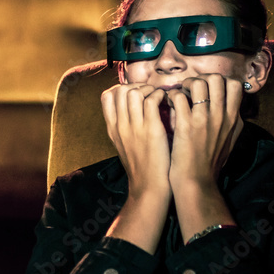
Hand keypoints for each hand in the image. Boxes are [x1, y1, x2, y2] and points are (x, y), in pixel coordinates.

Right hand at [101, 83, 172, 204]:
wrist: (148, 188)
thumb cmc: (141, 167)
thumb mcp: (124, 145)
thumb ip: (124, 127)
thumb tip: (131, 110)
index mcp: (112, 128)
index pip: (107, 96)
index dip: (122, 88)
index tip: (136, 93)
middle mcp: (120, 125)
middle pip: (120, 90)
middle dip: (137, 85)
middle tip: (150, 93)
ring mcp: (134, 127)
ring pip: (134, 92)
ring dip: (149, 89)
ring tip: (159, 97)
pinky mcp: (151, 130)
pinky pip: (152, 101)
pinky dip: (160, 95)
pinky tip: (167, 102)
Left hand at [167, 74, 242, 192]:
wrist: (197, 183)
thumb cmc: (209, 164)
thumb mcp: (229, 141)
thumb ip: (231, 124)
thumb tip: (231, 110)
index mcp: (233, 119)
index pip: (236, 86)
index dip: (220, 81)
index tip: (207, 89)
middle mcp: (221, 116)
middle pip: (218, 78)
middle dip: (202, 78)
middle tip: (190, 89)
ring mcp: (204, 119)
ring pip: (198, 82)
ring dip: (185, 85)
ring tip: (178, 95)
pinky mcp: (186, 125)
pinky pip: (178, 97)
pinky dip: (171, 96)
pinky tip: (168, 105)